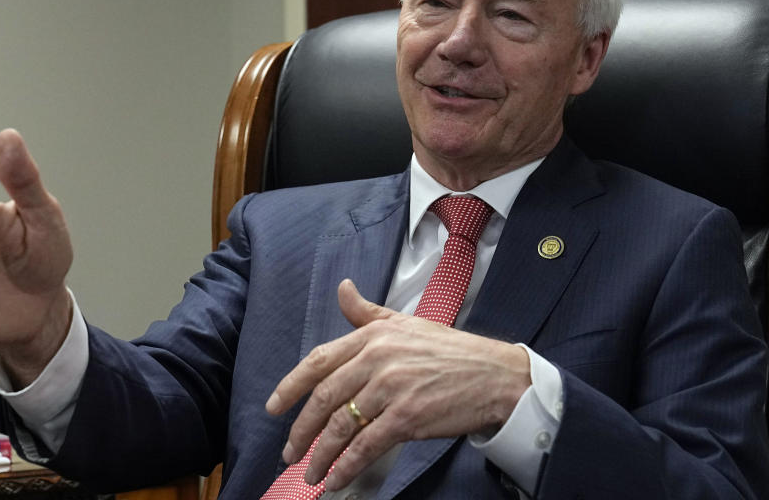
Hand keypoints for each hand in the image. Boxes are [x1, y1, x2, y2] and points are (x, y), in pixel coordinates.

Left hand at [265, 279, 531, 489]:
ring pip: (341, 426)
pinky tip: (336, 479)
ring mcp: (391, 389)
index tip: (274, 408)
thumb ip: (367, 313)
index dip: (291, 386)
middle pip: (324, 398)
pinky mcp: (407, 417)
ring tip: (310, 474)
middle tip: (289, 452)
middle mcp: (377, 358)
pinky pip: (366, 446)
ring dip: (320, 455)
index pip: (319, 361)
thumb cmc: (450, 350)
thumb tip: (343, 289)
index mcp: (373, 335)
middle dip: (301, 430)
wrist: (495, 375)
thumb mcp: (405, 322)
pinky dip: (347, 466)